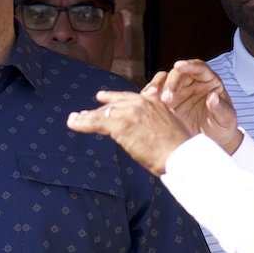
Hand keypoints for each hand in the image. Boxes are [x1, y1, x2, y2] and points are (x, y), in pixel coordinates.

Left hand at [66, 90, 196, 175]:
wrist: (180, 155)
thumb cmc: (179, 149)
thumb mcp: (169, 128)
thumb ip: (155, 124)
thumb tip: (146, 132)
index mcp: (154, 102)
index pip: (128, 98)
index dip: (113, 99)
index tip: (102, 98)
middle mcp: (141, 102)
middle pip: (113, 104)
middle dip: (97, 109)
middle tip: (82, 112)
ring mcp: (129, 112)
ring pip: (102, 113)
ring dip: (85, 117)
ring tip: (73, 119)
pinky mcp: (120, 124)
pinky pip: (96, 122)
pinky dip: (83, 123)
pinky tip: (74, 124)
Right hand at [153, 61, 240, 154]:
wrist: (214, 142)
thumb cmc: (223, 127)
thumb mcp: (227, 119)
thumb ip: (221, 108)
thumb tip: (212, 98)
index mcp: (209, 81)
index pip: (199, 68)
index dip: (189, 65)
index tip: (179, 65)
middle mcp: (192, 83)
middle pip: (178, 74)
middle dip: (171, 83)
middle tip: (167, 98)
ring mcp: (178, 92)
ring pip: (163, 81)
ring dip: (157, 87)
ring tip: (153, 98)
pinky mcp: (166, 103)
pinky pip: (155, 95)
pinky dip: (149, 97)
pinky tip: (147, 103)